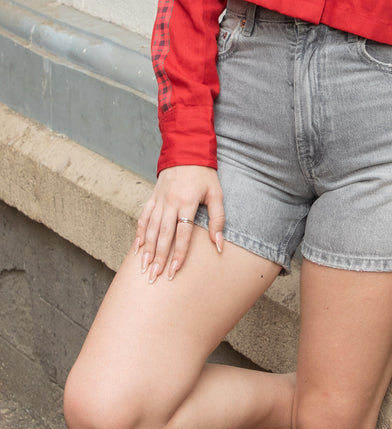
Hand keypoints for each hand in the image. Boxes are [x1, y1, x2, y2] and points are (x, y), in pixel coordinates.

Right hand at [133, 165, 224, 282]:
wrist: (186, 152)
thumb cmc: (204, 175)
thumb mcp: (217, 194)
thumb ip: (218, 220)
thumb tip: (218, 245)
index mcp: (187, 202)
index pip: (182, 234)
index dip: (179, 254)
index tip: (174, 271)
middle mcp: (170, 203)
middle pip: (163, 235)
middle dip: (158, 257)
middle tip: (154, 276)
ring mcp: (159, 200)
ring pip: (150, 228)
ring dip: (146, 249)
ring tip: (143, 267)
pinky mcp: (152, 198)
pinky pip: (143, 217)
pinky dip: (139, 233)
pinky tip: (136, 248)